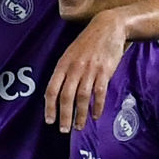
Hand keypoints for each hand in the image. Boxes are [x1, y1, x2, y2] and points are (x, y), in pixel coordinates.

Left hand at [45, 8, 126, 131]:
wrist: (109, 27)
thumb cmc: (87, 42)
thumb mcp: (70, 54)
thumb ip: (64, 72)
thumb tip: (57, 94)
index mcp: (63, 64)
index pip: (51, 89)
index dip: (49, 107)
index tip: (49, 121)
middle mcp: (74, 68)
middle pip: (66, 97)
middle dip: (64, 116)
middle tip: (64, 130)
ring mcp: (90, 70)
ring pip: (82, 97)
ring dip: (80, 115)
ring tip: (79, 127)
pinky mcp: (105, 71)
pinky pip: (99, 93)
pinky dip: (97, 106)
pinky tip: (95, 115)